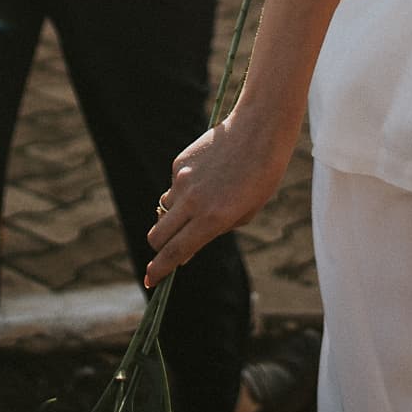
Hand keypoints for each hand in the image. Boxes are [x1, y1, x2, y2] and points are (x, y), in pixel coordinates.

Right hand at [144, 112, 287, 287]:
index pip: (175, 252)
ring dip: (174, 217)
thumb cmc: (261, 176)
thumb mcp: (244, 213)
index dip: (159, 270)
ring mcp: (182, 180)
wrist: (259, 130)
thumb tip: (187, 247)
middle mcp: (192, 201)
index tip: (150, 281)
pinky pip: (174, 186)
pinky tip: (208, 176)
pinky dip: (184, 191)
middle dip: (159, 248)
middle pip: (158, 235)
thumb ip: (214, 231)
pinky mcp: (179, 162)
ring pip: (164, 210)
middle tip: (168, 251)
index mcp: (212, 219)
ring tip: (203, 203)